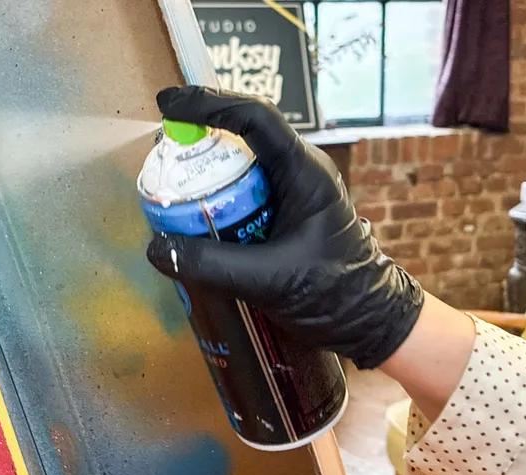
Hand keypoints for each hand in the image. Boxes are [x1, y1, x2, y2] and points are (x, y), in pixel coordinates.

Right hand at [146, 86, 423, 368]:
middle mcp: (299, 170)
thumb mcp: (269, 280)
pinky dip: (216, 197)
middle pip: (242, 135)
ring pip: (241, 164)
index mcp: (305, 171)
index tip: (168, 106)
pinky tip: (193, 217)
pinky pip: (243, 191)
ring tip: (170, 184)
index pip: (255, 117)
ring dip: (206, 170)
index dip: (209, 104)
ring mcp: (292, 190)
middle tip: (162, 152)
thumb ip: (212, 266)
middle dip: (199, 138)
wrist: (370, 319)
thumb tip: (155, 248)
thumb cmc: (337, 294)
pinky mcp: (284, 211)